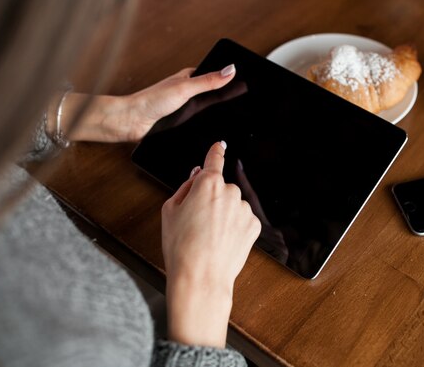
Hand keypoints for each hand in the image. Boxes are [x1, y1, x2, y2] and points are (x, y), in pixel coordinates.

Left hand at [53, 65, 235, 142]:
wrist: (131, 122)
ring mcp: (185, 107)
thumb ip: (208, 81)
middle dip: (228, 95)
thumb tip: (231, 70)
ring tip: (238, 115)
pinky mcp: (181, 122)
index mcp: (189, 77)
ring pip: (208, 108)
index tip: (248, 80)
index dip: (230, 78)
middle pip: (214, 92)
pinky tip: (216, 128)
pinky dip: (209, 123)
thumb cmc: (151, 101)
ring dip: (219, 112)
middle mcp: (188, 91)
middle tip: (248, 98)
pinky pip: (201, 122)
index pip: (215, 75)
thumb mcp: (185, 88)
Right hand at [161, 141, 260, 347]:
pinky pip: (242, 220)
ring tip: (208, 237)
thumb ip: (185, 187)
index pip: (213, 160)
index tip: (220, 145)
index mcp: (207, 184)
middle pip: (221, 188)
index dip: (216, 152)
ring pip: (233, 205)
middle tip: (197, 222)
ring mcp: (244, 209)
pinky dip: (234, 227)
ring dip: (224, 214)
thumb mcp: (170, 211)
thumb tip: (197, 175)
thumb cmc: (181, 246)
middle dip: (211, 199)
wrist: (200, 277)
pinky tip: (222, 241)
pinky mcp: (254, 225)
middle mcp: (230, 192)